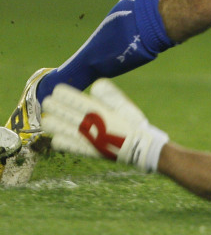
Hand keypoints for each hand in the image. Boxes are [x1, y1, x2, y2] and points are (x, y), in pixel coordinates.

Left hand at [41, 79, 167, 172]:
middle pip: (62, 113)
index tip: (57, 90)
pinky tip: (57, 136)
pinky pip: (63, 144)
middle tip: (48, 102)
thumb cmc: (133, 124)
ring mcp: (83, 138)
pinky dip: (57, 139)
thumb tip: (96, 84)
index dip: (63, 94)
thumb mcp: (125, 105)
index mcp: (97, 111)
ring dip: (51, 122)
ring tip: (48, 118)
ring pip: (58, 128)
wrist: (138, 149)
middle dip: (52, 106)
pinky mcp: (83, 150)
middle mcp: (87, 124)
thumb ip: (110, 94)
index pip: (73, 100)